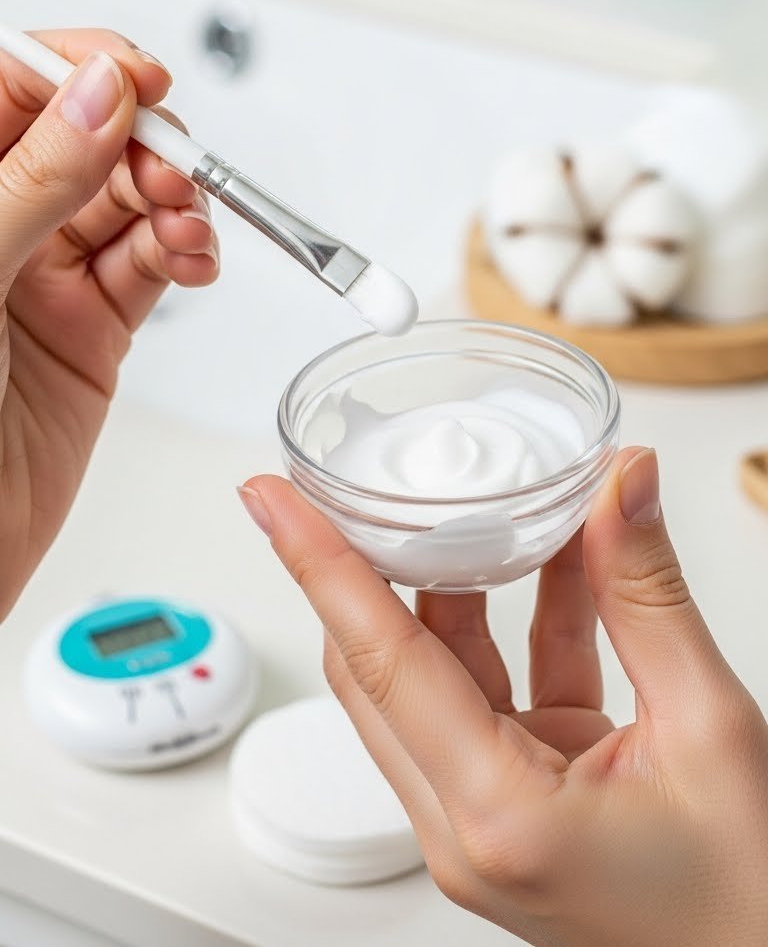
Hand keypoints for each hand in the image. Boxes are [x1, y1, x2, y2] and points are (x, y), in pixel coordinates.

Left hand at [0, 29, 218, 619]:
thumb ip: (35, 180)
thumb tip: (99, 94)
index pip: (14, 87)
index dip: (79, 70)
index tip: (135, 79)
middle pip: (87, 139)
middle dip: (142, 142)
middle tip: (170, 168)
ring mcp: (42, 276)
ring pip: (128, 201)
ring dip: (174, 201)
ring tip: (185, 226)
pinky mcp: (90, 329)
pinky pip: (151, 267)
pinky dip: (184, 254)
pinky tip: (191, 259)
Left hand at [239, 451, 767, 945]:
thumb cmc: (748, 896)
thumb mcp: (708, 725)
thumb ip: (649, 595)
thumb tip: (621, 486)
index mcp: (498, 818)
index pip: (381, 663)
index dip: (320, 566)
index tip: (272, 500)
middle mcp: (469, 827)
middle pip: (382, 669)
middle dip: (370, 564)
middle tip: (355, 484)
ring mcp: (488, 819)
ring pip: (433, 676)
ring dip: (453, 586)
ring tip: (471, 504)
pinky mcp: (519, 804)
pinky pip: (494, 694)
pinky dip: (518, 623)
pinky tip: (550, 560)